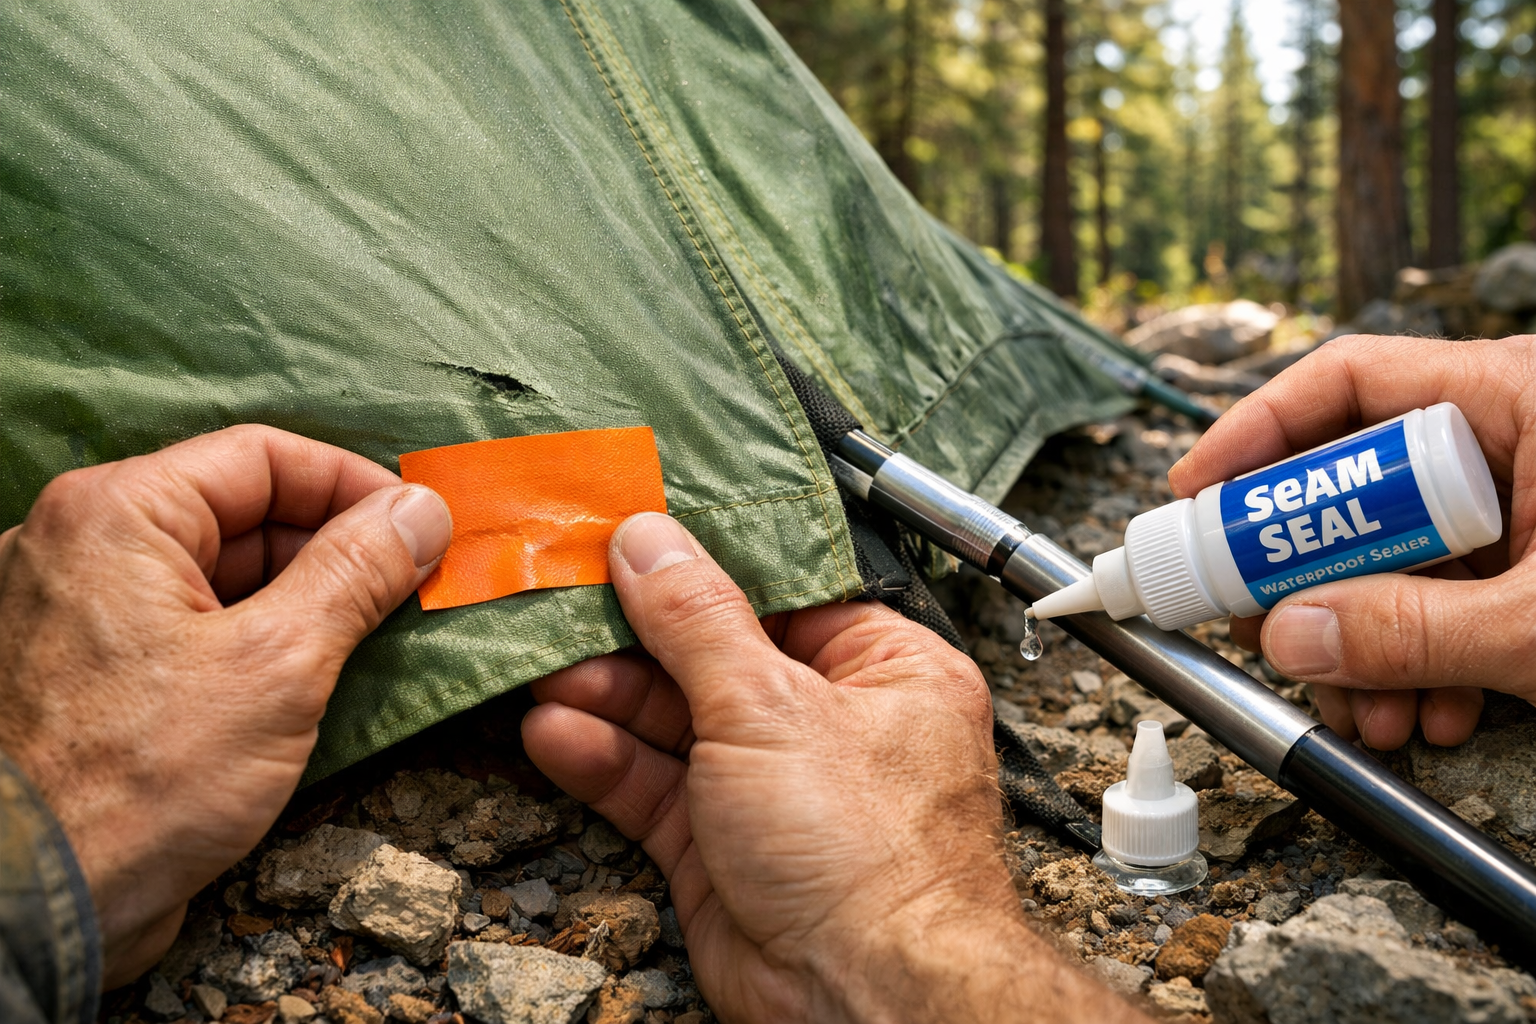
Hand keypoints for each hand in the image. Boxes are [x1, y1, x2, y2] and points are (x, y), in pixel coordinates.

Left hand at [0, 425, 450, 985]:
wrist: (33, 908)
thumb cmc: (141, 780)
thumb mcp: (278, 662)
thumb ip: (356, 572)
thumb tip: (422, 509)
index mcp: (116, 515)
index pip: (263, 457)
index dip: (356, 487)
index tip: (423, 531)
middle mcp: (86, 547)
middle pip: (243, 513)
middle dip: (337, 550)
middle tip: (415, 592)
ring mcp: (82, 614)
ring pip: (222, 575)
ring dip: (307, 601)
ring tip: (380, 640)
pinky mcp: (93, 676)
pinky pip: (194, 628)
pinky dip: (261, 643)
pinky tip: (317, 680)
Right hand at [522, 513, 1140, 1023]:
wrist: (864, 999)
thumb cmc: (869, 853)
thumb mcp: (770, 704)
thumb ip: (697, 621)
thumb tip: (650, 543)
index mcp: (885, 671)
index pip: (783, 596)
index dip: (705, 568)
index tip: (633, 539)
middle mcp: (833, 725)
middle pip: (718, 658)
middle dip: (638, 640)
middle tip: (566, 605)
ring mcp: (775, 789)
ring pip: (677, 725)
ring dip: (608, 699)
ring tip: (545, 672)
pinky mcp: (724, 849)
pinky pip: (656, 789)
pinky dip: (605, 762)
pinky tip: (555, 733)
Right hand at [1169, 333, 1535, 749]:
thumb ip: (1415, 632)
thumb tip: (1288, 637)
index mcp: (1516, 398)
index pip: (1348, 380)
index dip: (1256, 431)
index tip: (1192, 494)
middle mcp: (1507, 440)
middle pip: (1351, 487)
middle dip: (1305, 579)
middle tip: (1256, 626)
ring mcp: (1520, 507)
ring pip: (1392, 560)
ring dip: (1365, 647)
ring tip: (1364, 711)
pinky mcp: (1531, 564)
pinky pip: (1444, 600)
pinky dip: (1424, 663)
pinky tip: (1430, 715)